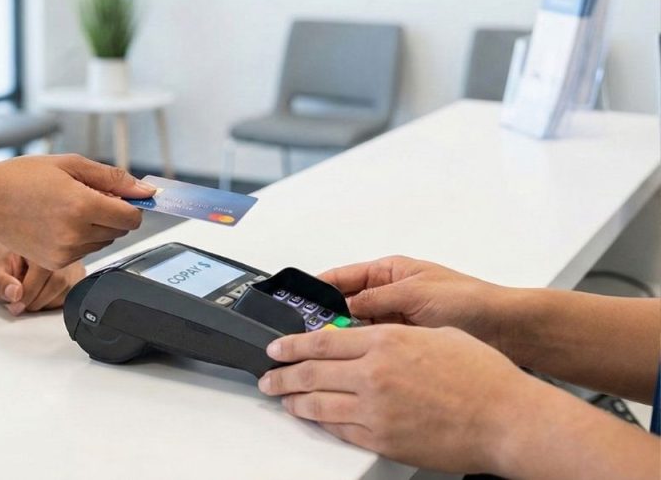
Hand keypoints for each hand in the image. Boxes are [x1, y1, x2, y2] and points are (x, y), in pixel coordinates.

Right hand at [0, 154, 154, 269]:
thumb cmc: (22, 178)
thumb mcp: (71, 164)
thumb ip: (113, 178)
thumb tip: (146, 191)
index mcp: (83, 206)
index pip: (132, 217)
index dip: (130, 204)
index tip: (119, 195)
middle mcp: (76, 234)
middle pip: (120, 230)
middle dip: (111, 212)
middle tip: (84, 194)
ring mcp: (65, 252)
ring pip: (103, 241)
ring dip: (96, 225)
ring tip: (66, 206)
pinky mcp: (56, 263)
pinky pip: (84, 251)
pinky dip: (79, 237)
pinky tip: (57, 221)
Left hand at [0, 240, 86, 314]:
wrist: (13, 269)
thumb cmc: (4, 271)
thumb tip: (14, 292)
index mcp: (38, 239)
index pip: (43, 270)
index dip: (28, 292)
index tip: (15, 304)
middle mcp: (60, 246)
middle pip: (59, 281)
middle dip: (37, 300)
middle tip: (21, 303)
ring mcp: (73, 260)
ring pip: (68, 290)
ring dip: (46, 302)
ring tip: (31, 295)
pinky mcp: (80, 275)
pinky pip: (73, 295)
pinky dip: (56, 302)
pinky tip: (43, 295)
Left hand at [259, 325, 532, 474]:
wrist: (507, 418)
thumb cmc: (482, 375)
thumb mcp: (434, 335)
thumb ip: (393, 335)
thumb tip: (366, 337)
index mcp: (385, 341)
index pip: (321, 341)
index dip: (291, 344)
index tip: (276, 347)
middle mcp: (373, 374)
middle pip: (310, 372)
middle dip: (281, 375)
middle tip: (267, 376)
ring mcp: (375, 410)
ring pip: (317, 404)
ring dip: (293, 401)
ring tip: (282, 398)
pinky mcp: (382, 440)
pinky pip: (340, 431)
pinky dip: (322, 423)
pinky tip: (314, 419)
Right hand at [318, 255, 508, 350]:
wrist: (508, 329)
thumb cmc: (470, 301)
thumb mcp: (415, 294)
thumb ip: (376, 301)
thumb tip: (343, 311)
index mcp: (389, 272)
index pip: (342, 278)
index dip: (317, 289)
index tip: (296, 303)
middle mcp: (389, 294)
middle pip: (344, 304)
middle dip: (323, 318)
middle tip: (301, 333)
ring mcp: (397, 320)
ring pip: (356, 328)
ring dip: (342, 337)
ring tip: (320, 350)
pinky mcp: (406, 344)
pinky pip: (373, 347)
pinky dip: (360, 353)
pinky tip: (347, 363)